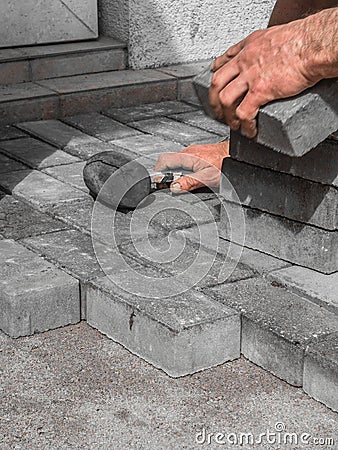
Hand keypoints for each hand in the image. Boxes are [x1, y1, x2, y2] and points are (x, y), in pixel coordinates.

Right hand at [153, 141, 228, 193]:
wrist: (239, 156)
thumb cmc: (227, 164)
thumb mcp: (207, 178)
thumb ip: (189, 182)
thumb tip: (174, 187)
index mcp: (187, 156)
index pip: (163, 161)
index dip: (157, 173)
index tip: (158, 183)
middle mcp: (189, 152)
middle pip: (169, 162)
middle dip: (167, 174)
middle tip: (170, 186)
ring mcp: (194, 152)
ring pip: (177, 162)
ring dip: (176, 173)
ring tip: (181, 183)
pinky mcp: (200, 154)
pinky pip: (186, 162)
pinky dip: (184, 170)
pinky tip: (191, 178)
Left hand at [209, 9, 336, 137]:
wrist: (312, 45)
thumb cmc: (300, 40)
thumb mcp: (272, 35)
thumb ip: (262, 46)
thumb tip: (263, 53)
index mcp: (247, 49)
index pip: (223, 62)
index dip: (216, 75)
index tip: (215, 85)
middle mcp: (244, 62)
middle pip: (217, 83)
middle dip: (214, 101)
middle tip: (219, 112)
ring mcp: (250, 77)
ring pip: (226, 99)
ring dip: (227, 116)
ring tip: (233, 125)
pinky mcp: (260, 91)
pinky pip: (244, 113)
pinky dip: (245, 125)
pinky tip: (249, 131)